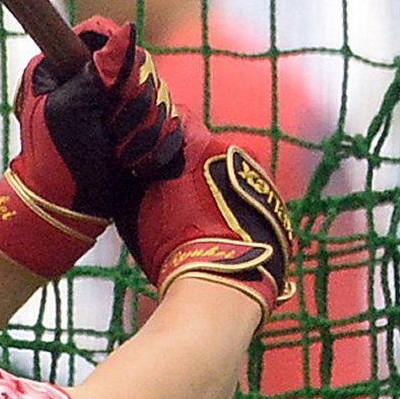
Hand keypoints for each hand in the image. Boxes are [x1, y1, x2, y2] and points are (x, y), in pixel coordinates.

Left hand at [0, 17, 184, 279]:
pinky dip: (154, 143)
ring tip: (117, 152)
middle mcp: (92, 78)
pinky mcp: (136, 126)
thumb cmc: (56, 160)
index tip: (110, 86)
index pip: (101, 32)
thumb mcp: (72, 110)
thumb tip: (129, 28)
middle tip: (107, 129)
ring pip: (158, 93)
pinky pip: (168, 119)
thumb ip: (100, 71)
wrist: (68, 209)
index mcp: (64, 66)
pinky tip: (133, 161)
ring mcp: (117, 102)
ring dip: (141, 129)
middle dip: (130, 102)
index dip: (113, 56)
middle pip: (139, 63)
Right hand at [120, 112, 296, 315]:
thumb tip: (123, 169)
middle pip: (207, 149)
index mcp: (200, 144)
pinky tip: (220, 234)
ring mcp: (260, 179)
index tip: (150, 153)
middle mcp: (236, 152)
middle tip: (170, 195)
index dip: (160, 134)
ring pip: (230, 175)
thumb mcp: (134, 207)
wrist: (222, 281)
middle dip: (190, 166)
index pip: (177, 118)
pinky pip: (248, 199)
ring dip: (214, 189)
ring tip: (196, 221)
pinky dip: (235, 210)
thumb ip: (131, 179)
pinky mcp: (276, 207)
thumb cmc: (173, 244)